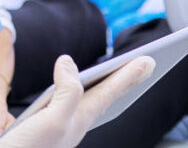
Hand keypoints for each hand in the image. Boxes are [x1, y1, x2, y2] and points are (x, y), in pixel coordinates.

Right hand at [0, 54, 155, 147]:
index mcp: (76, 121)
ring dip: (103, 87)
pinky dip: (72, 93)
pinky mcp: (37, 127)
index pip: (107, 93)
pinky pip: (63, 105)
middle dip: (124, 81)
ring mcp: (54, 126)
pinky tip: (69, 92)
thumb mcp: (54, 120)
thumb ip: (67, 91)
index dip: (127, 76)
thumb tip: (68, 62)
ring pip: (85, 102)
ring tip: (119, 77)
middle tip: (146, 65)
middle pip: (102, 98)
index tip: (149, 60)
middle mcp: (68, 123)